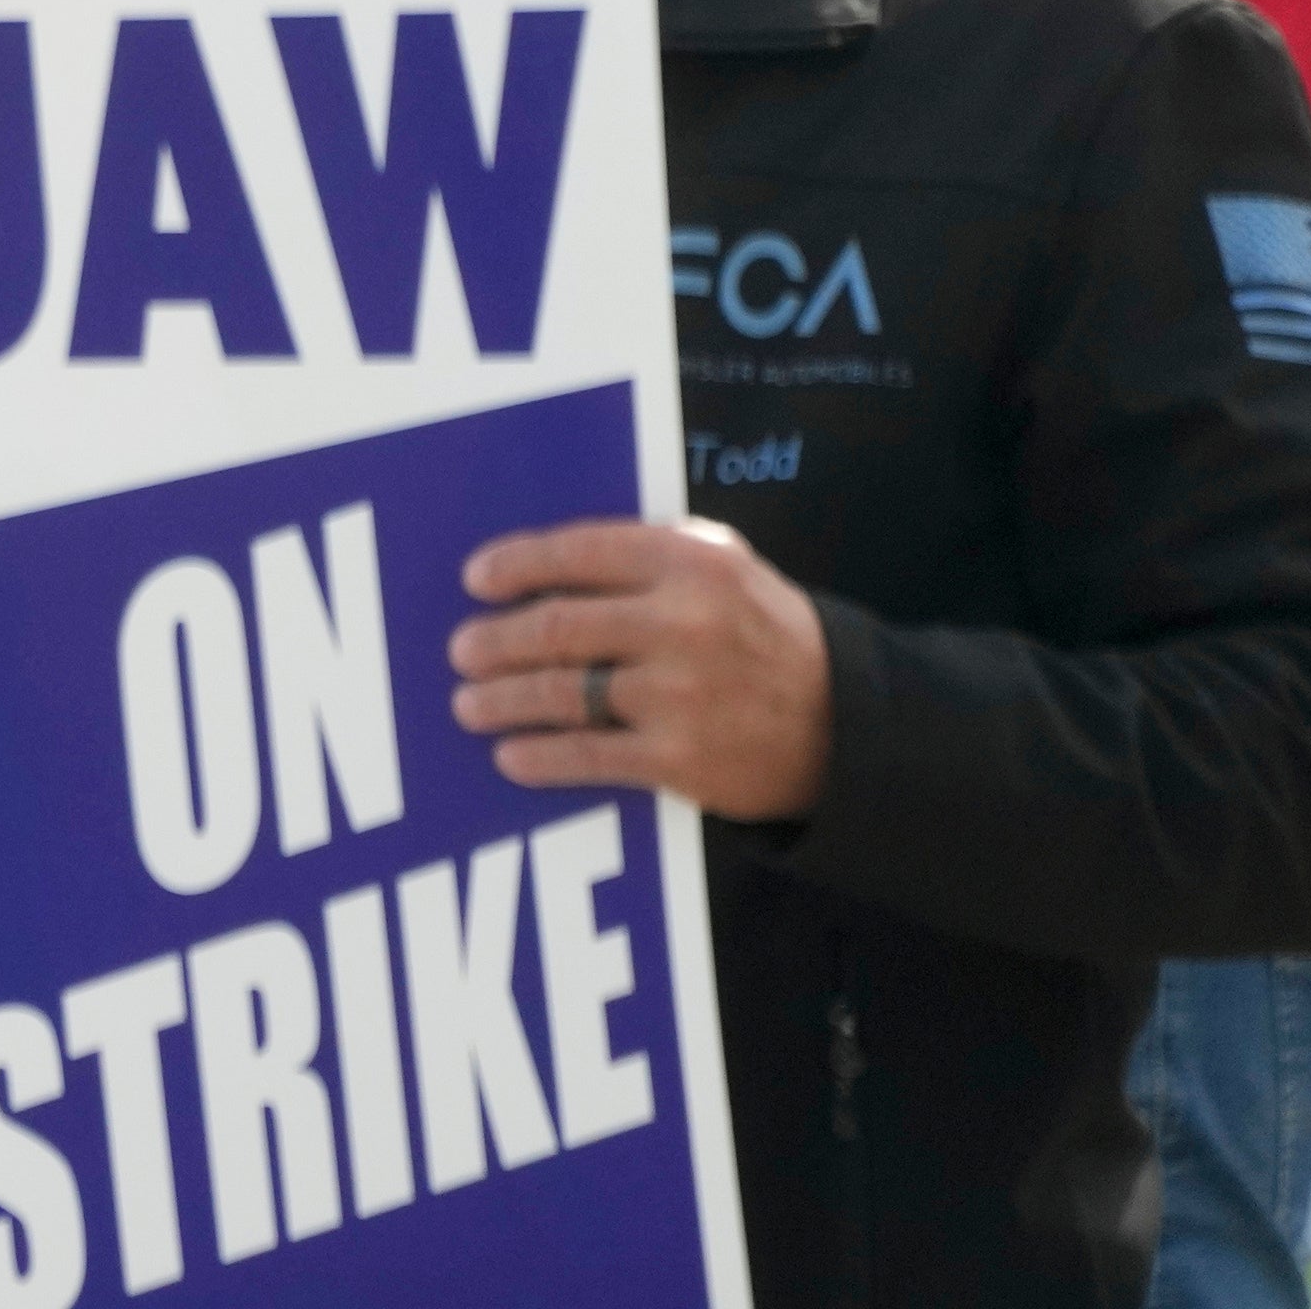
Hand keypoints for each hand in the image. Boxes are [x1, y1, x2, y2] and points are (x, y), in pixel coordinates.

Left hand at [454, 515, 833, 822]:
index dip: (516, 565)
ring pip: (562, 692)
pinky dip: (541, 756)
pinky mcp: (682, 760)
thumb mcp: (724, 569)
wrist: (849, 726)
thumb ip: (645, 557)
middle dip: (496, 641)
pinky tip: (511, 755)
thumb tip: (541, 567)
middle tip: (461, 650)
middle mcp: (683, 622)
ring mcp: (681, 694)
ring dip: (502, 699)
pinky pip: (589, 755)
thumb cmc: (764, 635)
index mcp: (691, 562)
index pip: (578, 551)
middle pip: (557, 627)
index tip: (476, 579)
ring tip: (467, 703)